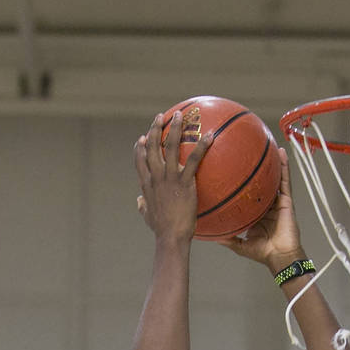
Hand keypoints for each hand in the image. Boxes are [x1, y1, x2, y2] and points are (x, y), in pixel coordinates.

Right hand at [134, 111, 212, 241]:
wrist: (170, 235)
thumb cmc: (161, 229)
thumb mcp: (146, 215)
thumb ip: (142, 205)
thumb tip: (139, 201)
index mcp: (146, 184)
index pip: (139, 160)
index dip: (140, 147)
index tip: (143, 138)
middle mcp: (155, 176)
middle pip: (152, 146)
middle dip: (155, 129)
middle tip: (160, 117)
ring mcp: (169, 177)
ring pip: (169, 146)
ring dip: (174, 128)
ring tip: (180, 115)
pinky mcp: (184, 181)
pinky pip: (194, 159)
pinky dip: (202, 146)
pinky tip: (210, 136)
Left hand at [219, 147, 303, 270]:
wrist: (279, 257)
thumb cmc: (263, 252)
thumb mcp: (239, 244)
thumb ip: (227, 238)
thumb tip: (210, 235)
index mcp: (256, 212)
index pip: (247, 193)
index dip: (241, 182)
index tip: (232, 170)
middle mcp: (266, 204)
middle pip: (260, 181)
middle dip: (256, 167)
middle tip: (246, 151)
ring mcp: (277, 201)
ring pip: (273, 177)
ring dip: (271, 161)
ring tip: (267, 143)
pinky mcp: (287, 200)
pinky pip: (285, 181)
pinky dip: (284, 167)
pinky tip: (281, 154)